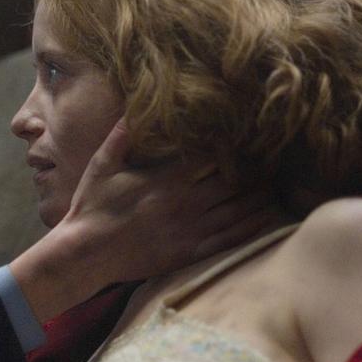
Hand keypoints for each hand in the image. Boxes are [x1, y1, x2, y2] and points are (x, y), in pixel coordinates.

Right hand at [10, 117, 267, 321]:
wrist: (85, 253)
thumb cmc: (91, 206)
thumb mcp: (101, 166)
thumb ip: (120, 136)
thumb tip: (133, 109)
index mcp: (165, 180)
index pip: (211, 158)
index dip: (233, 148)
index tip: (248, 140)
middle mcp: (183, 204)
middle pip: (232, 184)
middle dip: (254, 172)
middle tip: (272, 162)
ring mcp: (189, 230)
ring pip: (237, 212)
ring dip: (259, 198)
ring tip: (275, 187)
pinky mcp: (189, 253)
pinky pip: (230, 240)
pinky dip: (252, 228)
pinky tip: (266, 218)